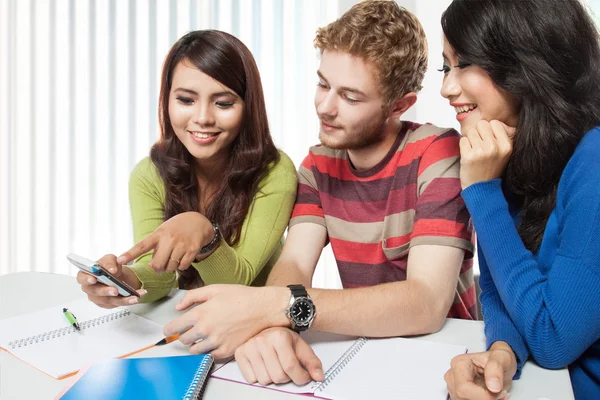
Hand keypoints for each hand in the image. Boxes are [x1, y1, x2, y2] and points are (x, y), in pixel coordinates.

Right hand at [76, 254, 145, 308]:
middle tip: (115, 290)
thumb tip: (111, 270)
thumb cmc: (110, 267)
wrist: (117, 275)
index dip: (86, 279)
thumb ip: (110, 263)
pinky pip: (118, 303)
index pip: (81, 278)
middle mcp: (90, 288)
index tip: (93, 279)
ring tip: (133, 297)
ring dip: (122, 300)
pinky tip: (137, 296)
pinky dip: (129, 300)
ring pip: (109, 300)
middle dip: (106, 291)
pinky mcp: (108, 304)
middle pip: (95, 292)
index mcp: (86, 274)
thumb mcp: (111, 259)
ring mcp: (98, 298)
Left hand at [117, 212, 214, 272]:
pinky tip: (183, 258)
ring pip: (170, 267)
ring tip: (173, 258)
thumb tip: (151, 265)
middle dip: (158, 268)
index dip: (130, 254)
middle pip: (157, 264)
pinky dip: (181, 266)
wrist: (199, 221)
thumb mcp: (163, 231)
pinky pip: (182, 267)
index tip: (119, 260)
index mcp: (159, 234)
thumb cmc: (177, 228)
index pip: (142, 245)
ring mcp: (181, 244)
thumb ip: (156, 246)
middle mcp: (169, 239)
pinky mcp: (192, 250)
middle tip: (161, 266)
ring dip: (170, 268)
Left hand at [163, 284, 288, 358]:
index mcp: (200, 313)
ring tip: (204, 336)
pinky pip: (210, 355)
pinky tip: (216, 341)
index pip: (174, 328)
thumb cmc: (240, 296)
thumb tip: (178, 307)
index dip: (169, 330)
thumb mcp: (214, 289)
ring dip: (196, 344)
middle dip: (184, 335)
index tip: (169, 330)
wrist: (262, 308)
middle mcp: (205, 329)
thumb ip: (192, 296)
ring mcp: (216, 342)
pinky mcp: (226, 351)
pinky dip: (210, 350)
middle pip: (183, 340)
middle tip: (192, 330)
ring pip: (194, 350)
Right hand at [235, 327, 323, 385]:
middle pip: (278, 376)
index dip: (300, 377)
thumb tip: (318, 376)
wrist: (268, 327)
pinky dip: (258, 376)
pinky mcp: (240, 353)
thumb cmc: (283, 337)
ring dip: (272, 377)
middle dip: (286, 377)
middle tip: (287, 368)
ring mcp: (249, 347)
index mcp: (279, 337)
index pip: (290, 367)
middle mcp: (262, 340)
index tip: (303, 377)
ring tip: (274, 365)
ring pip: (264, 380)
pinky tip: (263, 365)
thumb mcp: (300, 346)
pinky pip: (251, 379)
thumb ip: (312, 362)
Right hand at [445, 342, 516, 399]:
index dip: (482, 395)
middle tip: (500, 393)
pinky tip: (491, 397)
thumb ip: (496, 369)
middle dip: (484, 398)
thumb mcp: (501, 358)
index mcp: (459, 364)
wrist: (499, 365)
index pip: (463, 388)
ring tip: (497, 394)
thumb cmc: (497, 359)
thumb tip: (493, 386)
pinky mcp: (459, 395)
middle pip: (462, 397)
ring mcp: (454, 387)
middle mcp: (453, 375)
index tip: (497, 392)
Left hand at [459, 120, 515, 188]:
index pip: (494, 123)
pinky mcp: (468, 156)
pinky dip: (463, 146)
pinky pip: (462, 140)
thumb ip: (502, 136)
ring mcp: (481, 152)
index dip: (489, 130)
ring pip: (471, 131)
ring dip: (470, 140)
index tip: (488, 140)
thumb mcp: (504, 154)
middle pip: (481, 124)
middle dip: (479, 133)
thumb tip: (494, 122)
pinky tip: (469, 155)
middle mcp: (495, 147)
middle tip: (480, 146)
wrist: (482, 189)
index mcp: (507, 146)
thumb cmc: (491, 169)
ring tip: (475, 152)